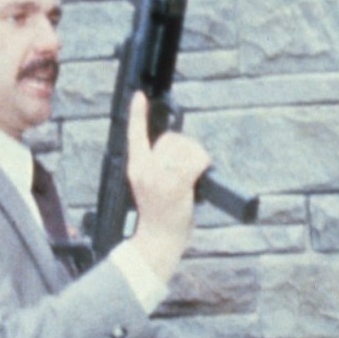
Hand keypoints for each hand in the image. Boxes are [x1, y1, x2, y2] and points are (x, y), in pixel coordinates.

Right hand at [122, 90, 211, 280]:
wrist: (158, 241)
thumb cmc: (159, 217)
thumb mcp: (150, 188)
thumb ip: (159, 169)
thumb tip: (182, 154)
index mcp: (135, 168)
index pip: (134, 135)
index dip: (137, 114)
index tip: (139, 95)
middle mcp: (144, 169)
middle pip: (170, 139)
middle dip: (185, 147)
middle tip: (191, 166)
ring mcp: (159, 177)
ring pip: (185, 148)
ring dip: (196, 156)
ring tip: (196, 175)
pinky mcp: (176, 185)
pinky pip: (195, 161)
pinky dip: (204, 163)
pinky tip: (204, 172)